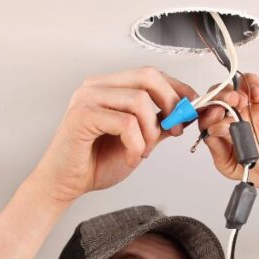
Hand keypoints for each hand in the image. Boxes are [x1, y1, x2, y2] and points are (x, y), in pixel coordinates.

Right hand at [31, 67, 197, 204]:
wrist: (65, 184)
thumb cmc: (94, 163)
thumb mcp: (139, 141)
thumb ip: (159, 125)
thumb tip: (186, 113)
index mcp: (109, 87)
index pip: (151, 74)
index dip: (177, 89)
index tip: (192, 108)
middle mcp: (97, 86)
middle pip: (148, 76)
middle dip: (171, 104)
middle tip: (176, 129)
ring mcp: (87, 97)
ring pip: (139, 101)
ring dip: (150, 133)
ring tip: (143, 152)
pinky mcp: (82, 114)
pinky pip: (126, 123)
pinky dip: (136, 145)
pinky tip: (131, 157)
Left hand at [197, 74, 258, 210]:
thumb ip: (241, 145)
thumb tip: (217, 127)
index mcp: (232, 158)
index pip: (210, 134)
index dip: (208, 122)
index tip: (215, 116)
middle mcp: (240, 138)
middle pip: (217, 112)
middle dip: (218, 103)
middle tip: (228, 102)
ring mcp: (256, 120)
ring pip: (232, 97)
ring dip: (232, 91)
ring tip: (242, 97)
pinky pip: (253, 88)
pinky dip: (251, 83)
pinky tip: (258, 90)